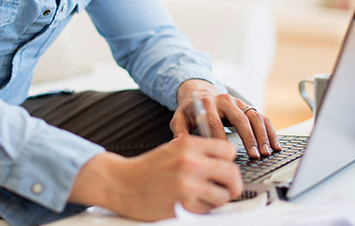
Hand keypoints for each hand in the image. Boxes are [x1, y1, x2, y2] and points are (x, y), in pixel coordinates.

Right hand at [69, 135, 241, 219]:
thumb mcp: (172, 149)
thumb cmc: (147, 168)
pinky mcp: (182, 205)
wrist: (121, 183)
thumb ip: (197, 152)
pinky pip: (208, 209)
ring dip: (219, 198)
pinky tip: (193, 203)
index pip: (228, 150)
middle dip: (234, 183)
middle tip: (230, 188)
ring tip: (208, 197)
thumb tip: (223, 161)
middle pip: (232, 173)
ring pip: (223, 195)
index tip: (226, 167)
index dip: (230, 161)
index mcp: (188, 145)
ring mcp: (187, 185)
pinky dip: (205, 209)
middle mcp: (190, 162)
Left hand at [170, 79, 279, 158]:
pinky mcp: (246, 106)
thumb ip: (179, 131)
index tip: (226, 155)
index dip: (221, 139)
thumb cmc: (190, 110)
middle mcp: (224, 100)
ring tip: (266, 152)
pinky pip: (261, 117)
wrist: (199, 92)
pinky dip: (270, 130)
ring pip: (254, 117)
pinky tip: (275, 144)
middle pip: (239, 119)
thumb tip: (180, 145)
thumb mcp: (179, 118)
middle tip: (254, 155)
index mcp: (206, 103)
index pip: (215, 122)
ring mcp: (238, 102)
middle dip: (248, 138)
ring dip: (262, 135)